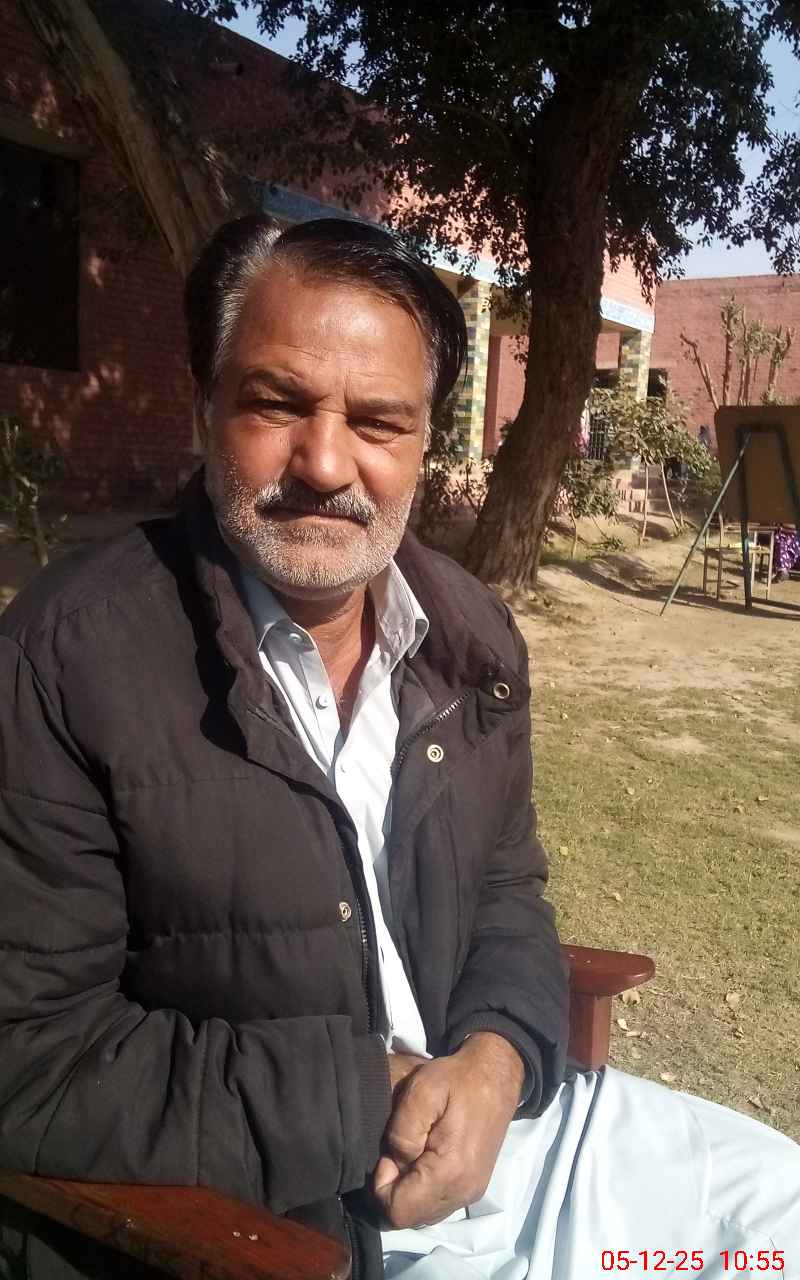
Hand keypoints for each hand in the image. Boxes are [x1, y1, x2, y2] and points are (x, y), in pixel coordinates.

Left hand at [373, 1032, 524, 1229]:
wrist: (495, 1075)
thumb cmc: (457, 1080)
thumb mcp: (419, 1092)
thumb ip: (401, 1134)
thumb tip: (393, 1166)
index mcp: (450, 1172)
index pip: (399, 1212)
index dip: (382, 1187)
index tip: (389, 1153)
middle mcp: (463, 1193)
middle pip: (411, 1217)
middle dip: (395, 1189)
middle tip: (400, 1150)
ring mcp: (471, 1193)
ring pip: (423, 1214)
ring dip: (409, 1190)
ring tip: (413, 1151)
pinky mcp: (474, 1188)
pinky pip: (438, 1204)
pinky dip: (424, 1189)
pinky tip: (425, 1157)